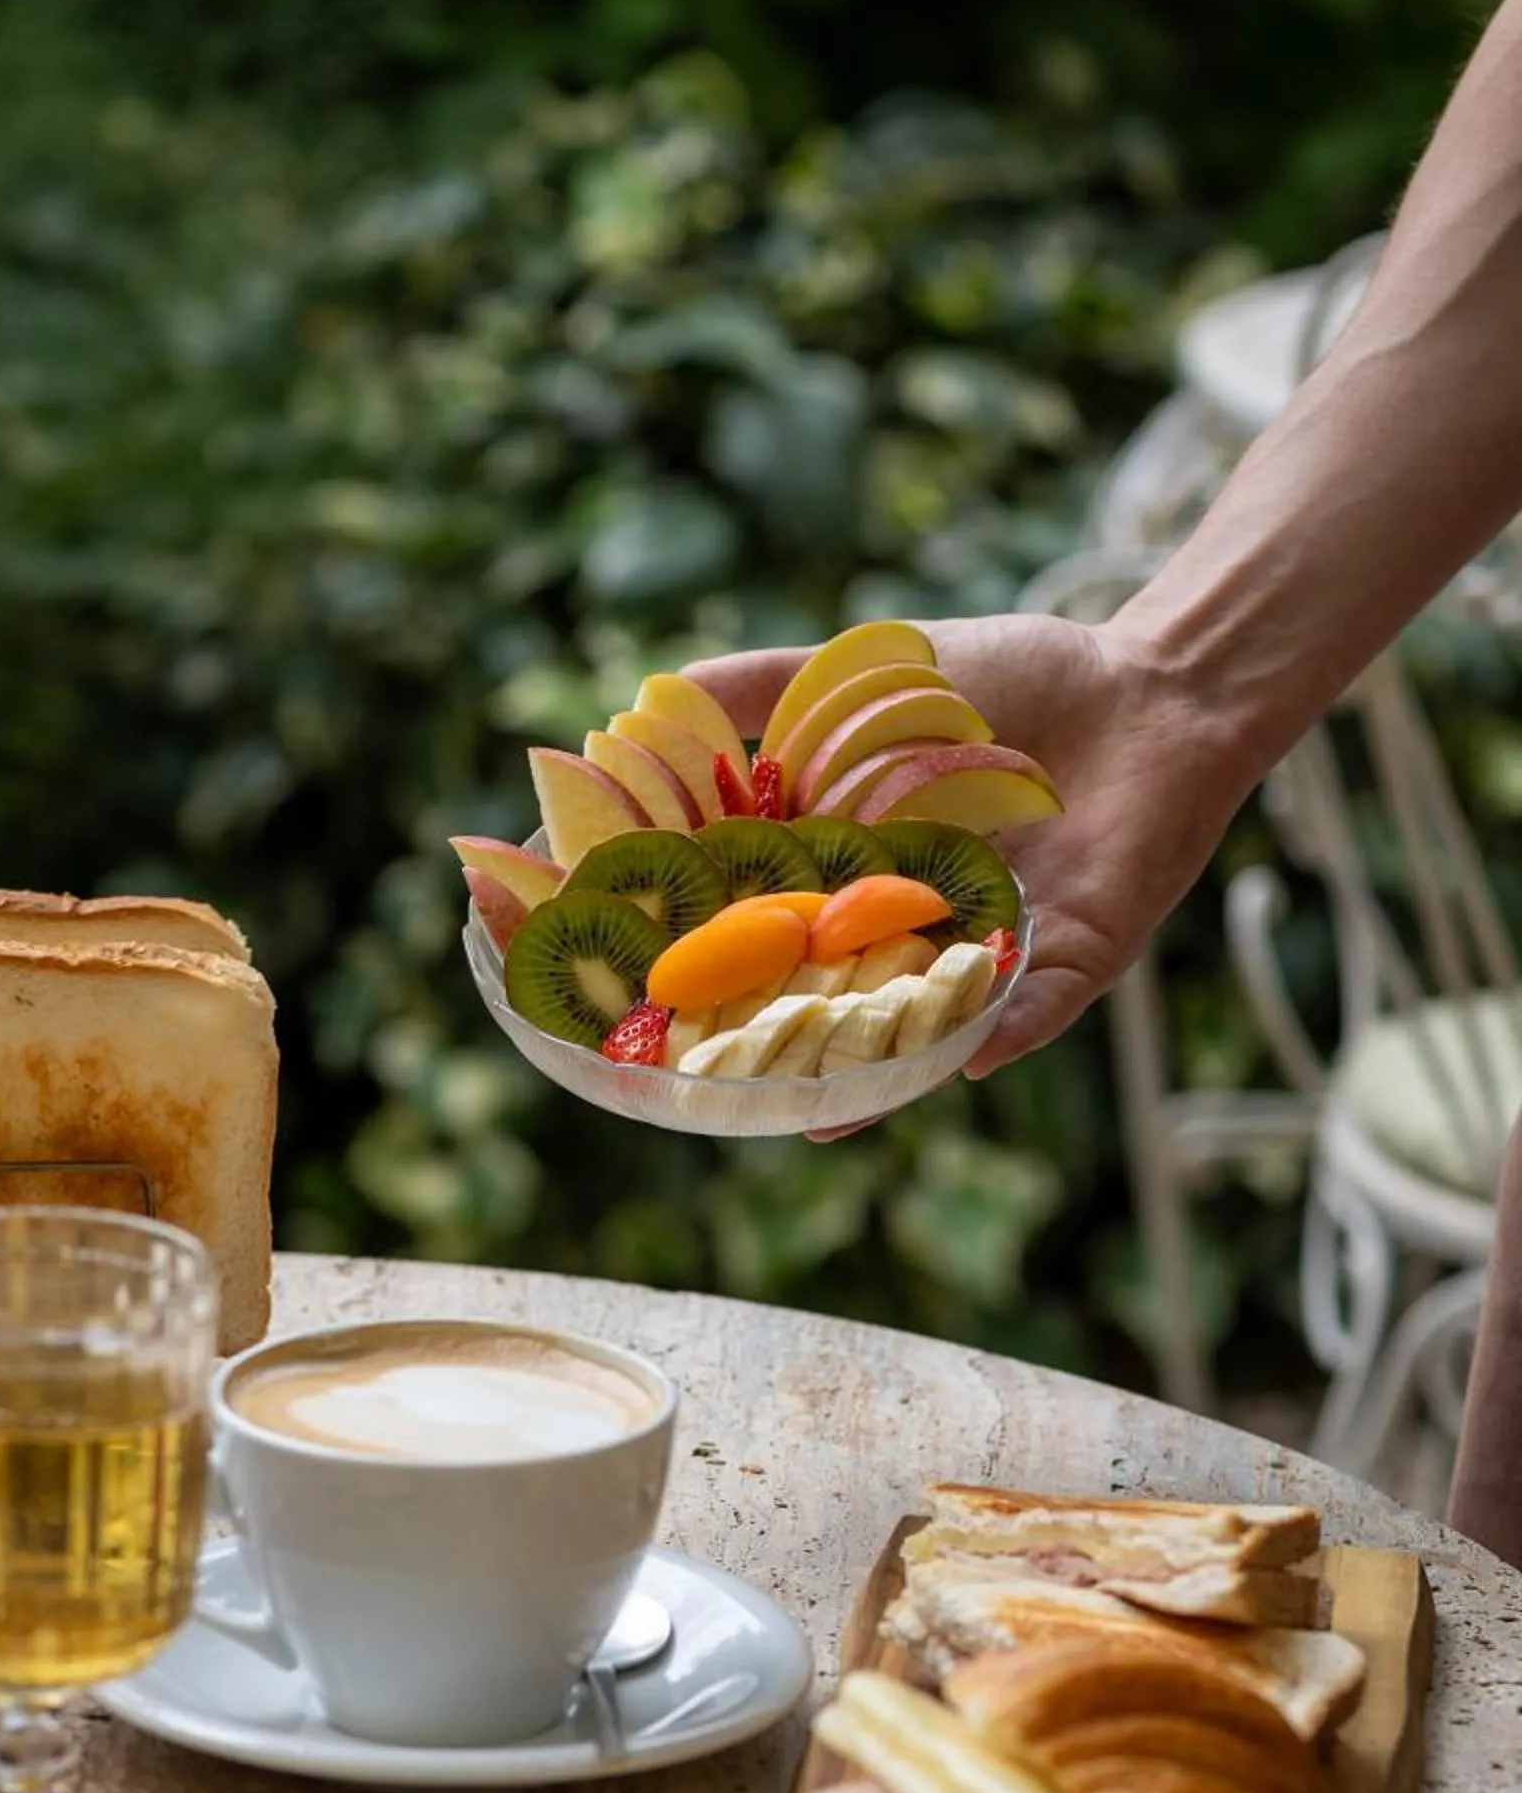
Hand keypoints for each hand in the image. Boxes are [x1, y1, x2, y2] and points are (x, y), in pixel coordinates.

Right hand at [683, 616, 1255, 1077]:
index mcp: (860, 876)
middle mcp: (917, 932)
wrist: (1151, 685)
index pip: (772, 934)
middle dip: (782, 1048)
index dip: (713, 968)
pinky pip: (1035, 1008)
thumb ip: (765, 691)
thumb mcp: (868, 675)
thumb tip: (641, 703)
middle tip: (714, 1089)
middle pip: (838, 1004)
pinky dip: (1005, 1031)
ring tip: (824, 1117)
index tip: (641, 1004)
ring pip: (929, 1030)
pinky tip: (966, 1057)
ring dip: (880, 1073)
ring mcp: (992, 955)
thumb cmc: (1015, 682)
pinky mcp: (1074, 960)